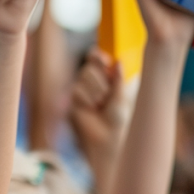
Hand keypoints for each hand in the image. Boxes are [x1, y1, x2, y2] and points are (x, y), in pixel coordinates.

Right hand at [69, 47, 128, 163]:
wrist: (106, 137)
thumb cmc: (117, 117)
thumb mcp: (122, 96)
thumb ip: (118, 79)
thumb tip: (118, 62)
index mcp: (106, 77)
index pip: (97, 58)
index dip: (98, 56)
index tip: (105, 61)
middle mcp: (92, 81)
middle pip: (89, 66)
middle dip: (100, 79)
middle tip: (106, 94)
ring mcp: (80, 89)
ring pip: (83, 76)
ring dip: (95, 89)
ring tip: (101, 104)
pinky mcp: (71, 99)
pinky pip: (76, 90)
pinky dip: (86, 99)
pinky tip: (91, 108)